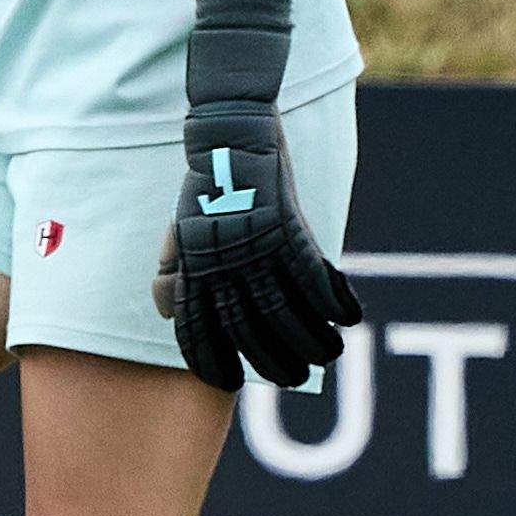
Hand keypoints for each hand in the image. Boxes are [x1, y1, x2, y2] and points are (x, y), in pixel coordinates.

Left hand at [157, 0, 359, 393]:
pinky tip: (349, 315)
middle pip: (247, 331)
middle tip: (296, 378)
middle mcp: (219, 262)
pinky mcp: (285, 226)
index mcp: (191, 265)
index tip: (233, 385)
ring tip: (329, 354)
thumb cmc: (204, 183)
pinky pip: (313, 276)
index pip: (195, 329)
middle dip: (273, 362)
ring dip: (312, 340)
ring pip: (285, 312)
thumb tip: (165, 310)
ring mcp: (253, 245)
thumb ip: (173, 269)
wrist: (227, 130)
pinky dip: (334, 300)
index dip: (212, 362)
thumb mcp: (179, 227)